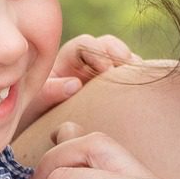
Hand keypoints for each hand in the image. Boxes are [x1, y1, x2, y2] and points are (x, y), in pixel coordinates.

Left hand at [19, 33, 139, 126]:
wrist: (46, 134)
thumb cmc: (36, 113)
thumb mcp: (38, 102)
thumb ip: (50, 91)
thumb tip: (74, 85)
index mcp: (68, 59)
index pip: (85, 44)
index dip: (97, 52)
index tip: (107, 70)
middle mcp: (89, 63)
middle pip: (110, 46)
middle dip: (121, 54)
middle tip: (129, 69)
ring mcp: (104, 76)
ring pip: (124, 62)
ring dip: (133, 69)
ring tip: (139, 80)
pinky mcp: (116, 91)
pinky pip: (131, 81)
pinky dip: (137, 84)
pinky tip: (143, 95)